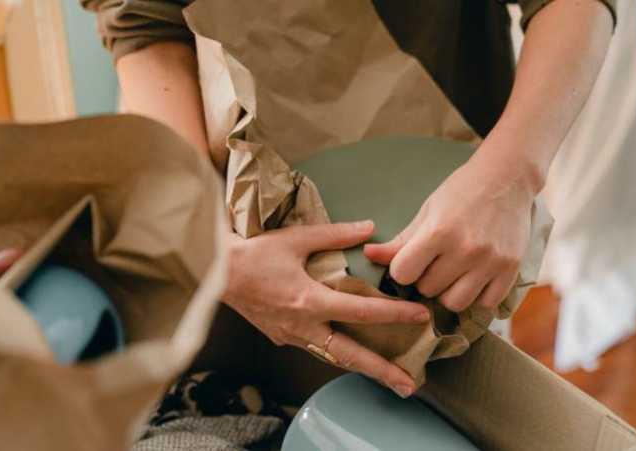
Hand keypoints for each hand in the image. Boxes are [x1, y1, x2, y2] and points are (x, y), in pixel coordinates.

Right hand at [223, 220, 430, 396]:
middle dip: (381, 372)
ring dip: (361, 368)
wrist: (215, 272)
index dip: (394, 314)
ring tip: (387, 377)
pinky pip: (315, 349)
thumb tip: (369, 229)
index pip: (362, 312)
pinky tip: (349, 353)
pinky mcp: (280, 337)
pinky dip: (336, 353)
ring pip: (332, 357)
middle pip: (350, 356)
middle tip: (409, 386)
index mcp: (309, 301)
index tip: (420, 316)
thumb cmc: (254, 253)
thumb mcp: (296, 239)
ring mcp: (290, 336)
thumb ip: (335, 235)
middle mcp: (302, 327)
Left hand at [364, 155, 533, 312]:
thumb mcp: (427, 212)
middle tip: (434, 262)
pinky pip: (486, 303)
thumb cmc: (461, 192)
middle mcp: (466, 249)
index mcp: (439, 231)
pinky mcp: (511, 269)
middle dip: (425, 279)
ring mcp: (491, 261)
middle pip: (428, 289)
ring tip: (452, 272)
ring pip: (455, 303)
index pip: (403, 273)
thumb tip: (367, 255)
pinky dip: (476, 296)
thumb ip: (400, 240)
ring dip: (448, 292)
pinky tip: (474, 277)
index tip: (409, 260)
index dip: (401, 270)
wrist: (508, 178)